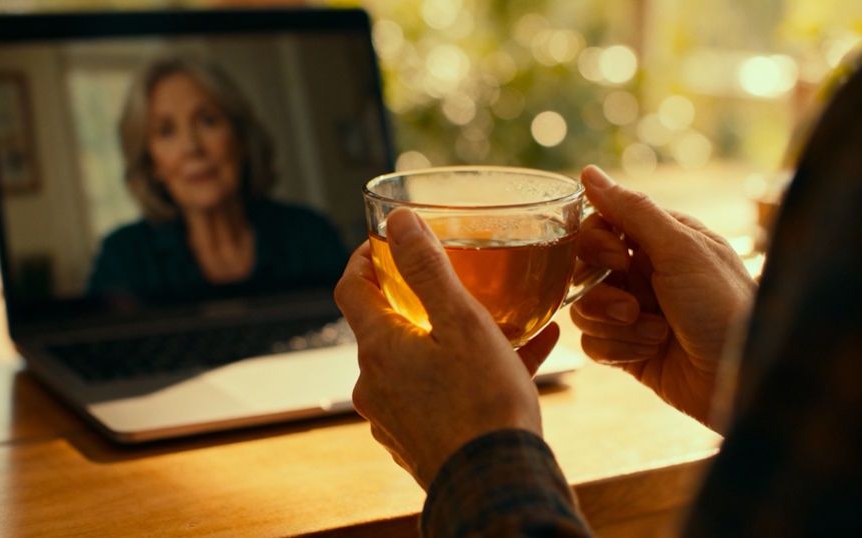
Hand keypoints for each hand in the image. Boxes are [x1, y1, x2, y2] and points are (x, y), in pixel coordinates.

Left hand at [334, 208, 560, 489]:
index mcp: (379, 347)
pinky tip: (520, 362)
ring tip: (506, 326)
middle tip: (452, 285)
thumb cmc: (483, 404)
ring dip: (453, 340)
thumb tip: (399, 222)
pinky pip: (440, 394)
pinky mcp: (418, 441)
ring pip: (421, 362)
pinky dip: (466, 375)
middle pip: (386, 326)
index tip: (384, 244)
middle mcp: (375, 383)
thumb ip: (428, 268)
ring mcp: (394, 416)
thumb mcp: (462, 321)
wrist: (497, 484)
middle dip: (419, 302)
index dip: (364, 259)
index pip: (351, 288)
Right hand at [573, 166, 755, 427]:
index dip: (596, 243)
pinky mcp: (627, 349)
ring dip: (614, 325)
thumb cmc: (722, 305)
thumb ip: (631, 210)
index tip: (618, 259)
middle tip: (631, 307)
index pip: (598, 226)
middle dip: (602, 293)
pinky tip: (649, 353)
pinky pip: (592, 343)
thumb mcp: (680, 249)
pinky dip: (618, 349)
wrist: (741, 378)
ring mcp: (633, 313)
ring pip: (583, 309)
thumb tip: (587, 172)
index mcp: (659, 240)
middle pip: (582, 270)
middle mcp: (643, 273)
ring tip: (653, 334)